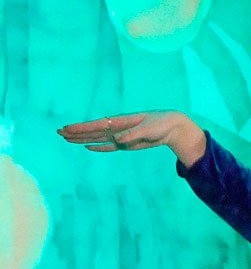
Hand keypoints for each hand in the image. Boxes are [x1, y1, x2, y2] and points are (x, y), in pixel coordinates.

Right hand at [57, 111, 206, 166]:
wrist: (172, 126)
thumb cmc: (161, 123)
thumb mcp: (149, 129)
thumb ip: (132, 134)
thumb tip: (116, 140)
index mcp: (121, 121)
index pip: (97, 125)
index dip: (81, 128)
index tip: (67, 128)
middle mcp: (118, 128)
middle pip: (93, 131)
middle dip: (76, 132)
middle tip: (59, 133)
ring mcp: (121, 136)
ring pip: (98, 138)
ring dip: (83, 139)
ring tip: (67, 138)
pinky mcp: (127, 143)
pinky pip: (109, 146)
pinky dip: (99, 147)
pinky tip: (88, 147)